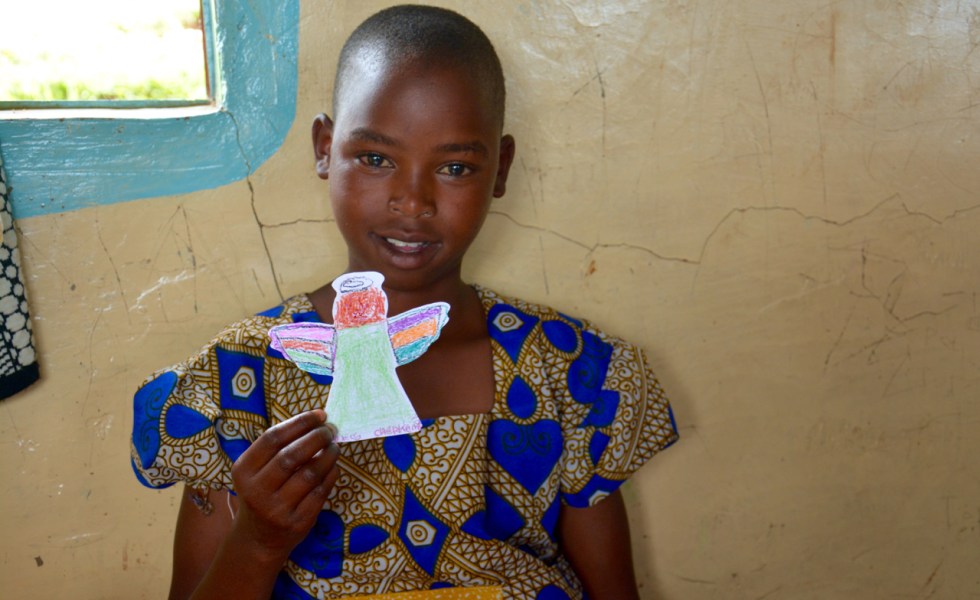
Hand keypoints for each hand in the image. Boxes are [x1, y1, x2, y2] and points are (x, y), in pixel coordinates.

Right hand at [229, 409, 340, 562]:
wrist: (258, 539)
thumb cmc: (262, 493)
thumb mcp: (257, 471)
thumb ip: (279, 448)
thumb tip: (316, 421)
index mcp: (244, 470)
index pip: (272, 439)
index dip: (299, 423)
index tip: (319, 415)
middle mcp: (257, 490)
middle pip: (291, 455)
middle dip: (316, 437)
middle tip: (330, 429)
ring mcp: (277, 509)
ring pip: (309, 474)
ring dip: (328, 456)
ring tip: (334, 447)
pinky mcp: (297, 522)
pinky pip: (320, 492)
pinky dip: (331, 474)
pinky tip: (333, 467)